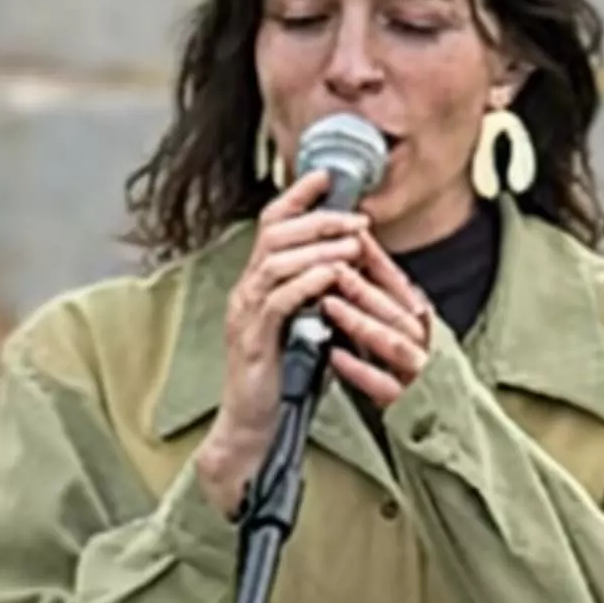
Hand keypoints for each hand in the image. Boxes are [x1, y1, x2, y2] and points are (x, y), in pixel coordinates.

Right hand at [191, 180, 442, 510]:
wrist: (254, 426)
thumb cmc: (284, 377)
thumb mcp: (308, 325)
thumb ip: (320, 294)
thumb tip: (350, 262)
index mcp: (258, 282)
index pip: (273, 225)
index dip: (298, 196)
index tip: (329, 176)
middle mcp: (246, 291)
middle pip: (275, 234)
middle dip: (318, 219)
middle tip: (357, 218)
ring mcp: (246, 315)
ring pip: (276, 262)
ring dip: (318, 248)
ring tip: (354, 244)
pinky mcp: (254, 341)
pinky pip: (278, 301)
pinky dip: (307, 284)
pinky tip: (332, 277)